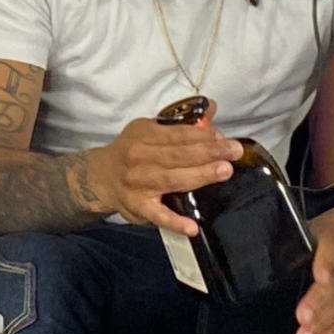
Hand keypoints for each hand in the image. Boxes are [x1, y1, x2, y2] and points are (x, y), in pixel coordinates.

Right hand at [73, 117, 243, 234]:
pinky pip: (157, 215)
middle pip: (178, 155)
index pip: (176, 134)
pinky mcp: (137, 207)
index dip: (201, 135)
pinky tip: (192, 226)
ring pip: (172, 179)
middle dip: (208, 152)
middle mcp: (139, 158)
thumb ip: (181, 123)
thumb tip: (211, 107)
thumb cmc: (132, 151)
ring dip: (200, 176)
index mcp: (143, 135)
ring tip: (224, 171)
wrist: (99, 176)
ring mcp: (138, 184)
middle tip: (234, 151)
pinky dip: (175, 222)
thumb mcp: (150, 130)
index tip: (222, 137)